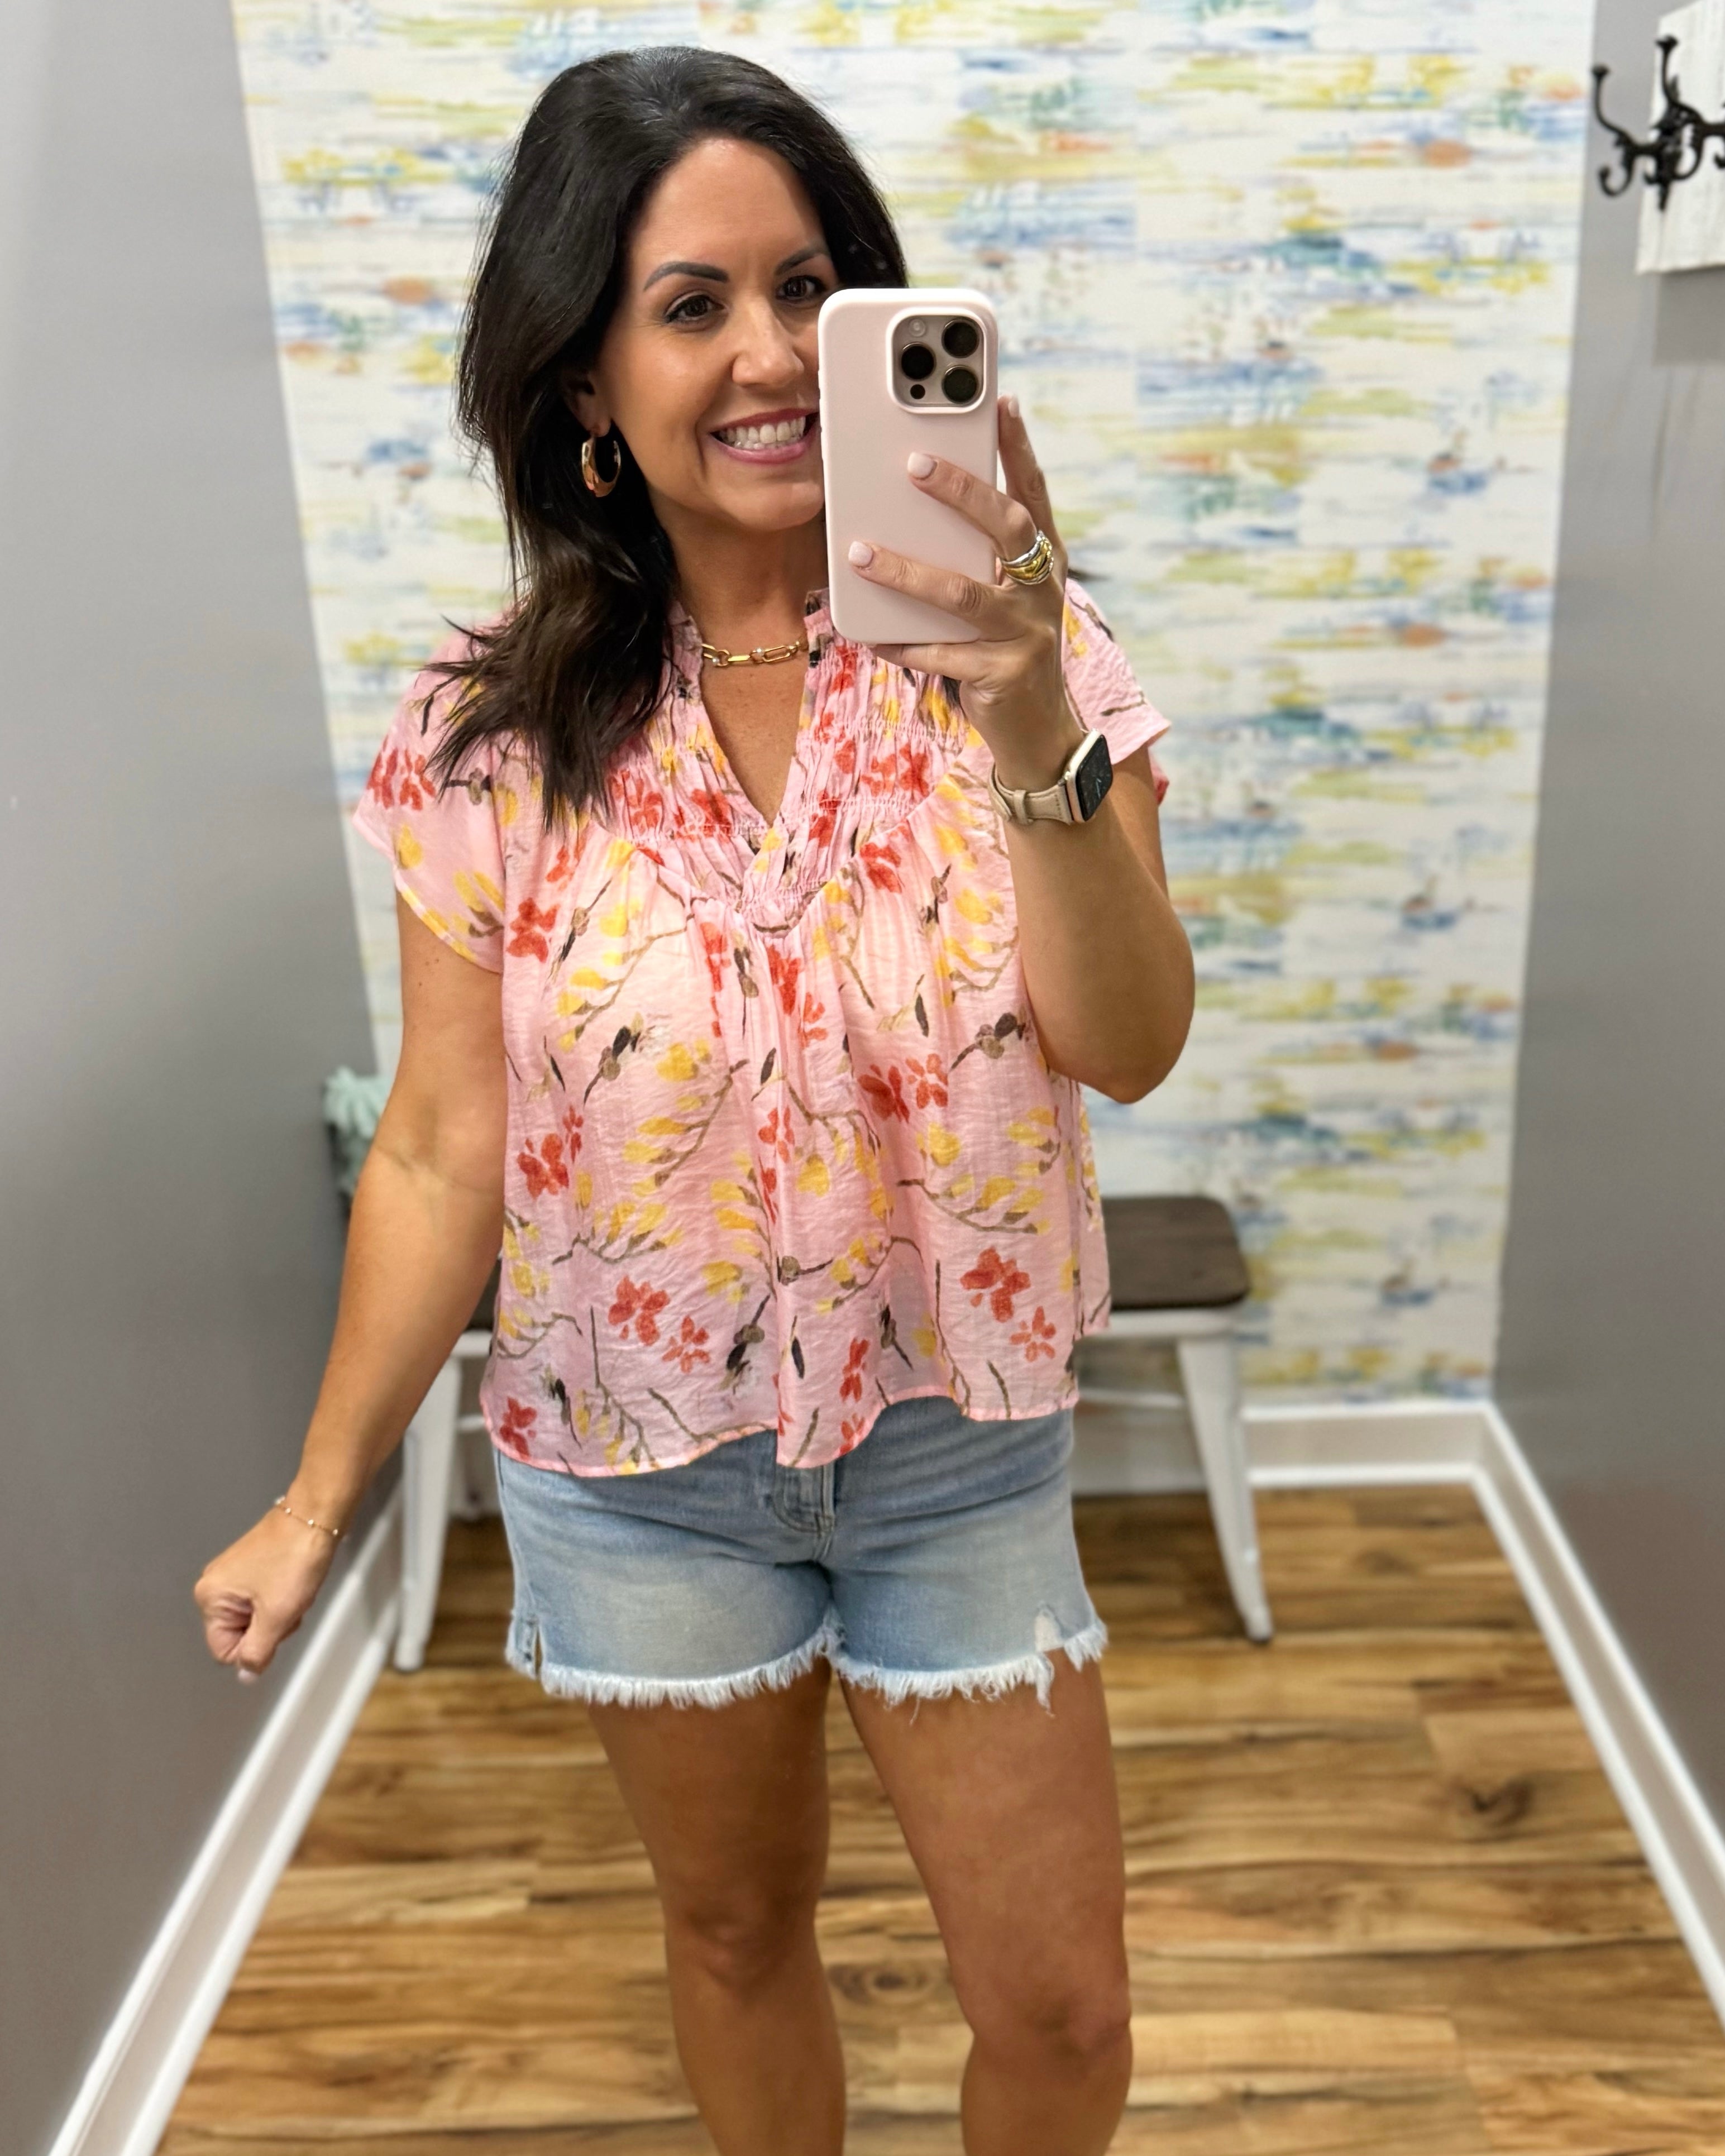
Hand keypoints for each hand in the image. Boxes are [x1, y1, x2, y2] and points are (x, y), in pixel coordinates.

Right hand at [193, 1500, 339, 1680]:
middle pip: (240, 1634)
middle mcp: (213, 1585)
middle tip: (287, 1604)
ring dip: (279, 1612)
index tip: (276, 1625)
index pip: (225, 1651)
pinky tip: (293, 1582)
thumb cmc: (295, 1558)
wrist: (315, 1516)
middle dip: (269, 1628)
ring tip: (292, 1590)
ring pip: (255, 1618)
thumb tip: (246, 1675)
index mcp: (210, 1597)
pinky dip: (281, 1598)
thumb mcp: (277, 1616)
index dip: (256, 1647)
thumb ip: (257, 1652)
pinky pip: (262, 1600)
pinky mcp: (249, 1567)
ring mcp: (231, 1574)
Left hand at [846, 396, 1078, 787]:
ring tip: (860, 553)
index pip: (1034, 493)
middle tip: (915, 462)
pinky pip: (941, 654)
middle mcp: (1041, 590)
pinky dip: (902, 643)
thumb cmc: (1005, 651)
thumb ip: (974, 559)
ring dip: (907, 571)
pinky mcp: (1001, 675)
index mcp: (1043, 562)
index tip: (1001, 401)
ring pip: (961, 594)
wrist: (1037, 732)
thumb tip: (910, 514)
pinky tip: (869, 633)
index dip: (1020, 448)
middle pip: (1007, 527)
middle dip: (962, 490)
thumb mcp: (1000, 598)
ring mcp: (1025, 633)